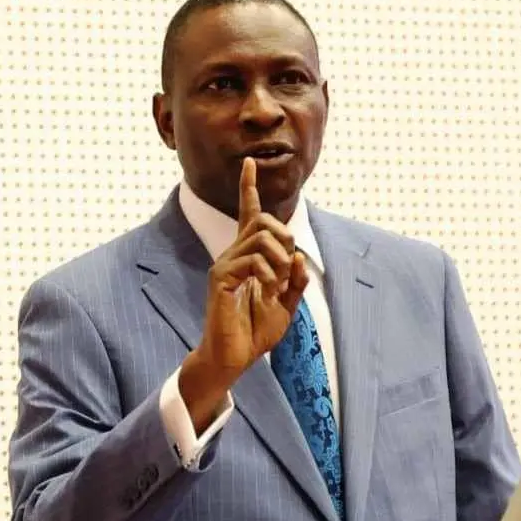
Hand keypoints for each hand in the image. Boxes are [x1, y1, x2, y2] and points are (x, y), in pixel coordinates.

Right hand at [179, 158, 308, 432]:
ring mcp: (225, 264)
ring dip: (281, 262)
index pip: (249, 215)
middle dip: (286, 240)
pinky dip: (270, 275)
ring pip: (263, 238)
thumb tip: (299, 257)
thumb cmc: (255, 332)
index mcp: (249, 257)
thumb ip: (296, 282)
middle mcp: (234, 255)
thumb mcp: (287, 306)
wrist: (233, 357)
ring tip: (276, 286)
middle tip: (287, 271)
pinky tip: (265, 291)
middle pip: (266, 222)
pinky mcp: (221, 278)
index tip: (249, 163)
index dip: (248, 188)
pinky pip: (253, 260)